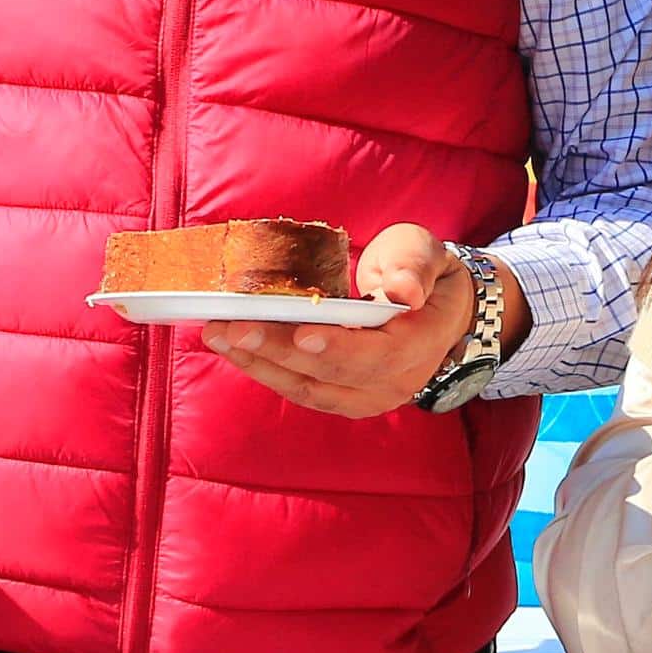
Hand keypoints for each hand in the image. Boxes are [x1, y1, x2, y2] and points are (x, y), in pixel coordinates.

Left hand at [202, 225, 480, 419]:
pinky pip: (298, 388)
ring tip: (217, 334)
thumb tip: (404, 292)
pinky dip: (263, 367)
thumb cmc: (424, 274)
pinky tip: (231, 345)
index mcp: (419, 345)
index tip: (301, 332)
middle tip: (231, 327)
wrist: (435, 310)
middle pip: (330, 374)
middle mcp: (393, 381)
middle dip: (277, 350)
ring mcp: (366, 395)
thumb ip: (415, 269)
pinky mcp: (340, 396)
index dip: (338, 347)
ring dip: (258, 363)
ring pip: (307, 388)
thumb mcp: (426, 256)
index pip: (377, 354)